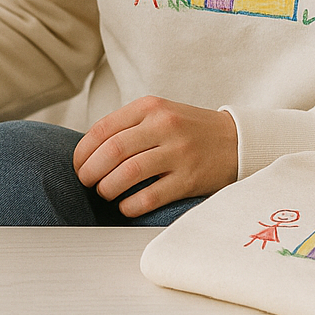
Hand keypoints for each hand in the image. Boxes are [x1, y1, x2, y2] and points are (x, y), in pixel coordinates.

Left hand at [73, 96, 238, 216]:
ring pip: (128, 173)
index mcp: (150, 107)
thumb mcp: (159, 113)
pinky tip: (125, 206)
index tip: (78, 165)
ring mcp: (178, 153)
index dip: (83, 152)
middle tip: (87, 182)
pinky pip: (150, 196)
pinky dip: (131, 205)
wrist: (237, 139)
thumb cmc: (189, 129)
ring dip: (108, 188)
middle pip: (112, 151)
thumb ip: (128, 125)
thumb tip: (88, 151)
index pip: (103, 128)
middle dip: (90, 171)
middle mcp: (164, 126)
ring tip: (105, 193)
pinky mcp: (189, 179)